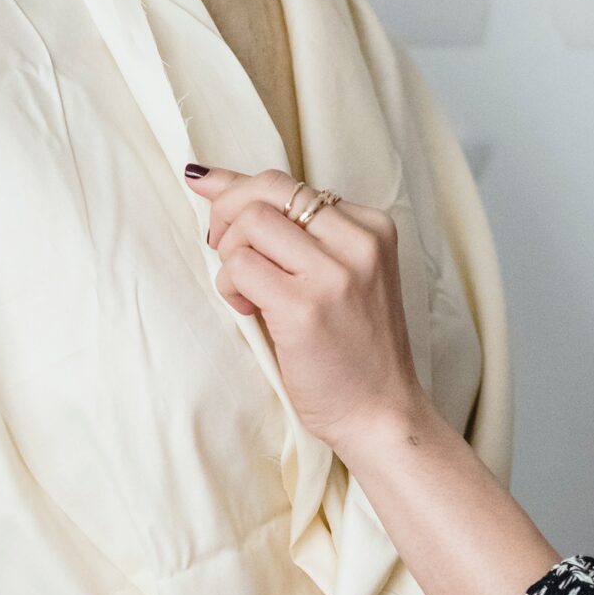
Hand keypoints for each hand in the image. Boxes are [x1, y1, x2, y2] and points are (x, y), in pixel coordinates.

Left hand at [185, 165, 422, 453]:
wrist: (381, 412)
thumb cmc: (353, 348)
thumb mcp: (343, 275)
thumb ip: (296, 232)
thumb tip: (212, 182)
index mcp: (373, 228)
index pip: (289, 182)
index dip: (240, 191)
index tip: (213, 202)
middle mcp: (359, 243)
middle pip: (268, 190)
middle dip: (227, 213)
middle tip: (222, 250)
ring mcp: (334, 275)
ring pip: (250, 224)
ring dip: (230, 255)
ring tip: (246, 292)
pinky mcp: (305, 308)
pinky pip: (241, 267)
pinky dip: (231, 286)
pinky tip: (249, 311)